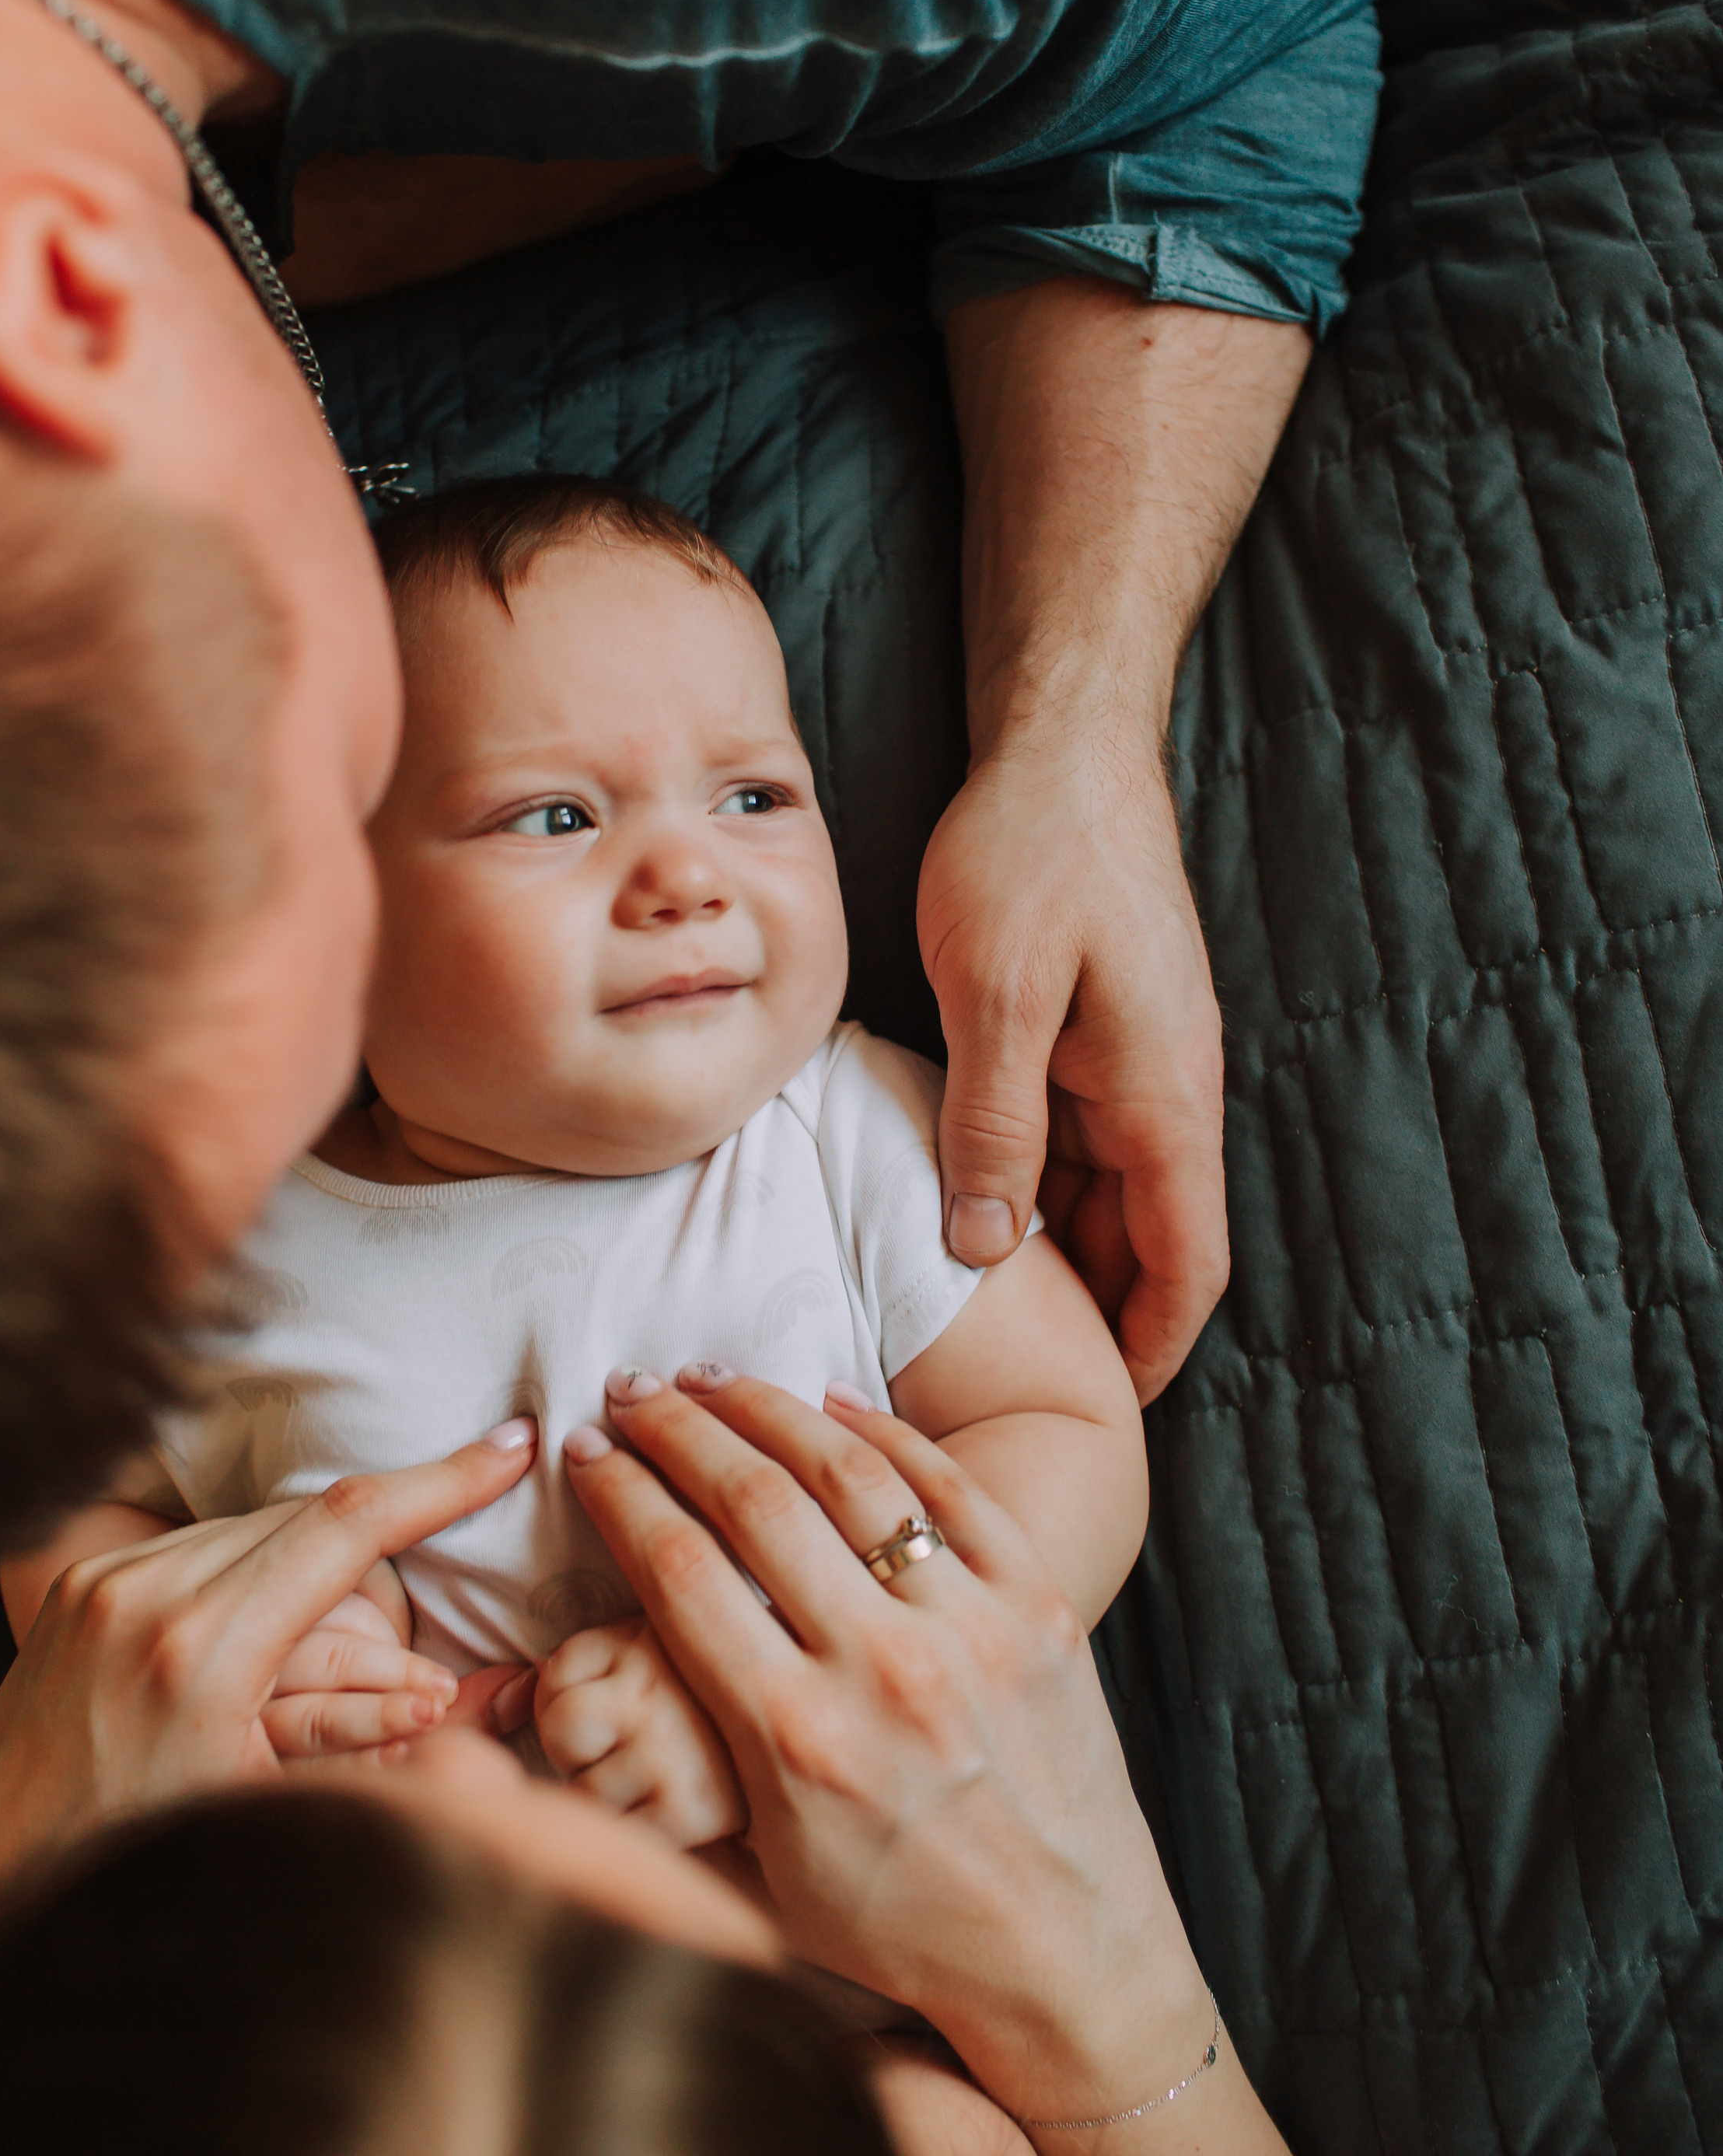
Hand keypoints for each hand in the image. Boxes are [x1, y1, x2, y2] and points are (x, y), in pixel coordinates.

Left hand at [0, 1427, 535, 1959]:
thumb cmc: (140, 1871)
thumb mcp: (273, 1809)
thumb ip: (368, 1744)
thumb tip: (472, 1694)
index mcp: (198, 1650)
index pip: (346, 1527)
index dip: (441, 1482)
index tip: (509, 1449)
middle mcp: (143, 1597)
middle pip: (308, 1516)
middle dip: (401, 1507)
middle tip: (486, 1477)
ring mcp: (102, 1586)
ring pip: (255, 1527)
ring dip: (326, 1546)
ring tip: (394, 1570)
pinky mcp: (80, 1591)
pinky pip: (199, 1549)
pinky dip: (260, 1563)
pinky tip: (295, 1596)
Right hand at [564, 1369, 1205, 2118]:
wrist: (1069, 1959)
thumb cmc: (903, 1931)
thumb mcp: (766, 1872)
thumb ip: (689, 1766)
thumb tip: (596, 1688)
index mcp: (796, 1740)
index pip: (677, 1571)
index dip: (618, 1492)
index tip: (584, 1449)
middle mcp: (882, 1670)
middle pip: (750, 1499)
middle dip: (673, 1429)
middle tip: (631, 1391)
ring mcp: (971, 1628)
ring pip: (849, 1471)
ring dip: (766, 1407)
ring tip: (712, 1379)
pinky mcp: (1042, 1608)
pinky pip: (951, 1489)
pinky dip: (883, 1433)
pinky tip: (829, 1403)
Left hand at [917, 737, 1226, 1402]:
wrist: (1065, 743)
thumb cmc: (1035, 852)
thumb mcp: (997, 994)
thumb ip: (996, 1125)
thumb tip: (989, 1247)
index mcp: (1164, 1099)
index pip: (1189, 1264)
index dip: (1154, 1348)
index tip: (1103, 1412)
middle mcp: (1166, 1092)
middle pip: (1146, 1240)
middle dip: (1092, 1314)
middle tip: (1001, 1380)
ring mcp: (1137, 1060)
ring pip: (1105, 1190)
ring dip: (1056, 1247)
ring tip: (969, 1312)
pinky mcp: (1101, 1029)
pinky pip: (1076, 1133)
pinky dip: (1035, 1180)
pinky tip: (967, 1197)